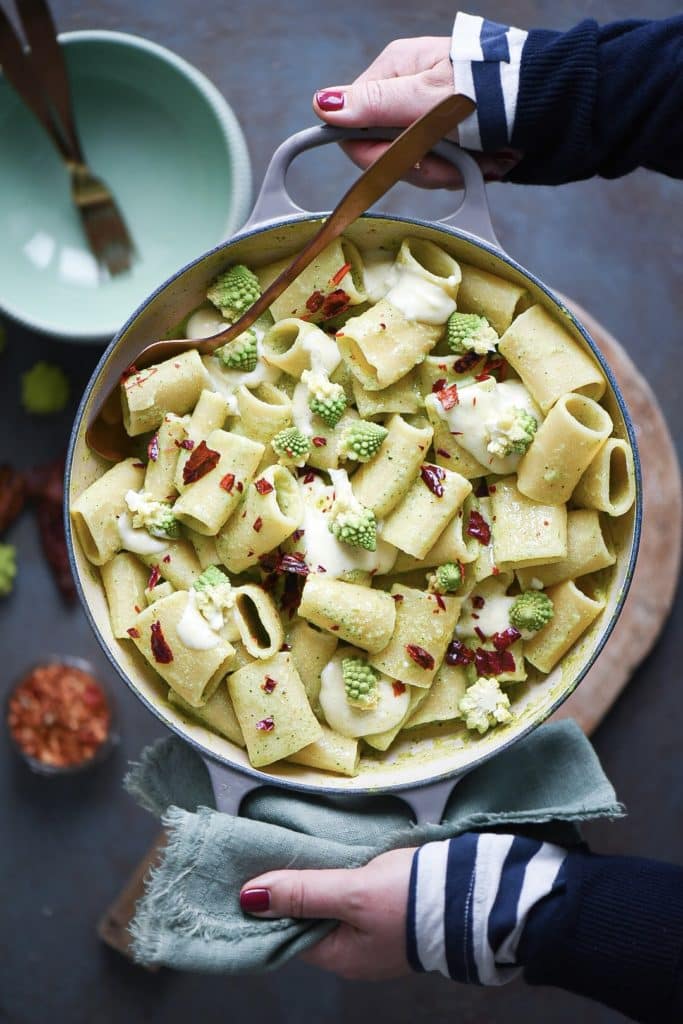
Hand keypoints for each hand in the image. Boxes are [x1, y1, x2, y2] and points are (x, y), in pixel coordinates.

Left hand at [240, 847, 414, 979]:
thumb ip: (303, 893)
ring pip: (332, 906)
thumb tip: (249, 898)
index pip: (288, 933)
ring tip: (298, 849)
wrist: (474, 892)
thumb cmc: (412, 898)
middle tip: (274, 853)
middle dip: (293, 891)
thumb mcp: (351, 893)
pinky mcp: (393, 911)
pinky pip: (354, 898)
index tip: (253, 872)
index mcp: (341, 958)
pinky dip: (341, 879)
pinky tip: (335, 858)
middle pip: (309, 920)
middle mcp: (355, 953)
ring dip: (318, 882)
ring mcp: (376, 934)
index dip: (270, 904)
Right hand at [312, 36, 519, 187]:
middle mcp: (407, 94)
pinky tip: (485, 159)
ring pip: (416, 167)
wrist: (549, 105)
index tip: (412, 160)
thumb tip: (323, 105)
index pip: (354, 129)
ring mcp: (429, 118)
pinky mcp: (450, 138)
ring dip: (448, 171)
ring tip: (479, 156)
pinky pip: (440, 169)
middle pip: (385, 154)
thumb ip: (376, 105)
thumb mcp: (428, 98)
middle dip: (422, 166)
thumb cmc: (490, 92)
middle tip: (454, 159)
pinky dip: (463, 170)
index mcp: (394, 74)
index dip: (378, 156)